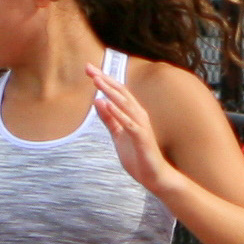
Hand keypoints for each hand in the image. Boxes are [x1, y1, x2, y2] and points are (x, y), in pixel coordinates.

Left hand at [87, 65, 181, 198]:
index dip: (103, 80)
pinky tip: (107, 103)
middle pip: (120, 92)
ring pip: (124, 104)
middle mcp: (138, 115)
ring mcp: (141, 125)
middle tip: (89, 68)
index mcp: (132, 113)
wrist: (154, 176)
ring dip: (110, 91)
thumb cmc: (138, 156)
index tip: (89, 69)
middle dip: (104, 79)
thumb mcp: (118, 135)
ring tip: (96, 80)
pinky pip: (128, 122)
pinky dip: (117, 112)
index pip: (117, 92)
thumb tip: (97, 101)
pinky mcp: (142, 137)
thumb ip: (109, 119)